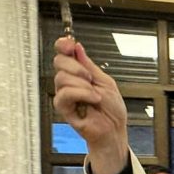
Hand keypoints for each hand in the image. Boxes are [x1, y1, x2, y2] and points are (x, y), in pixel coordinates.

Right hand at [52, 38, 128, 173]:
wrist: (114, 129)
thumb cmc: (112, 110)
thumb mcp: (106, 81)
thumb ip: (90, 65)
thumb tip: (78, 48)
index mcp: (79, 73)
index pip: (63, 54)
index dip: (63, 45)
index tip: (69, 44)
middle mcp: (70, 82)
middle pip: (59, 62)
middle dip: (76, 67)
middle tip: (90, 78)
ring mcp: (65, 94)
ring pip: (62, 78)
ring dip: (83, 85)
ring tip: (95, 95)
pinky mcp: (63, 108)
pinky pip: (64, 94)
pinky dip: (80, 94)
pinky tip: (92, 99)